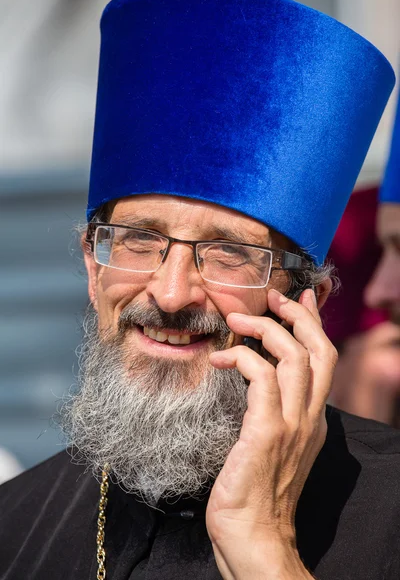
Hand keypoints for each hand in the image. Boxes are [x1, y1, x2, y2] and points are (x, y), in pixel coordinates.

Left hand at [206, 288, 336, 579]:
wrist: (254, 538)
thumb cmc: (254, 495)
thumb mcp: (273, 449)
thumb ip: (273, 416)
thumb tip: (258, 386)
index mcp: (312, 421)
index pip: (323, 361)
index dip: (313, 325)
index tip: (298, 300)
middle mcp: (310, 418)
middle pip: (318, 350)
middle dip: (297, 316)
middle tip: (272, 297)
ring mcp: (292, 424)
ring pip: (294, 356)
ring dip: (265, 329)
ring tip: (237, 320)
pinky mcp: (267, 431)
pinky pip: (261, 376)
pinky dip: (242, 358)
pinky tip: (221, 359)